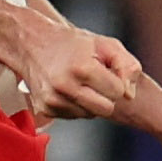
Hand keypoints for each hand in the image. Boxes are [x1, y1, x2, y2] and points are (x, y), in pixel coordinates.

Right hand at [18, 20, 142, 120]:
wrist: (31, 43)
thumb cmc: (72, 43)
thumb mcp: (105, 44)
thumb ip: (128, 66)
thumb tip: (130, 95)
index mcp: (82, 68)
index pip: (117, 92)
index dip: (115, 80)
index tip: (105, 71)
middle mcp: (65, 87)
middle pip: (106, 109)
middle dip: (105, 95)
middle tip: (95, 79)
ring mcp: (53, 100)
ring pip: (90, 115)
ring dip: (90, 102)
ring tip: (80, 82)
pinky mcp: (45, 109)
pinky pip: (74, 116)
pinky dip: (75, 105)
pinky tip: (68, 88)